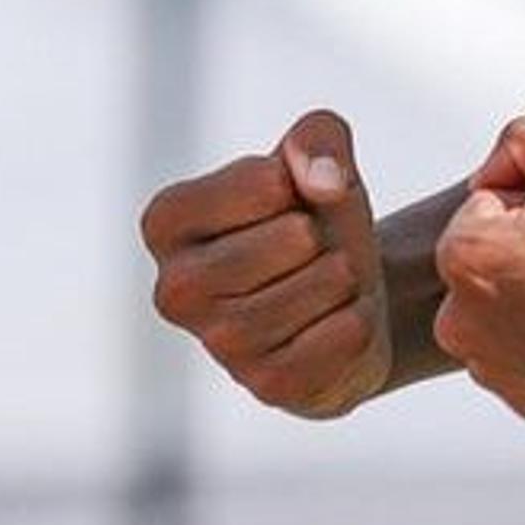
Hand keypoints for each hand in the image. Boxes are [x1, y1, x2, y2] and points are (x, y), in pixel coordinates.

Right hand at [140, 109, 389, 418]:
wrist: (343, 298)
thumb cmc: (313, 216)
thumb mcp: (316, 156)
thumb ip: (316, 138)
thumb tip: (323, 184)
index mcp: (165, 222)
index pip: (265, 183)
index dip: (298, 184)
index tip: (284, 204)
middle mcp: (174, 289)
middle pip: (294, 237)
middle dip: (324, 234)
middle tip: (311, 249)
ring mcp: (218, 345)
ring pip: (322, 284)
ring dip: (345, 276)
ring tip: (327, 280)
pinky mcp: (267, 386)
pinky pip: (344, 335)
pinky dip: (358, 319)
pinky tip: (338, 319)